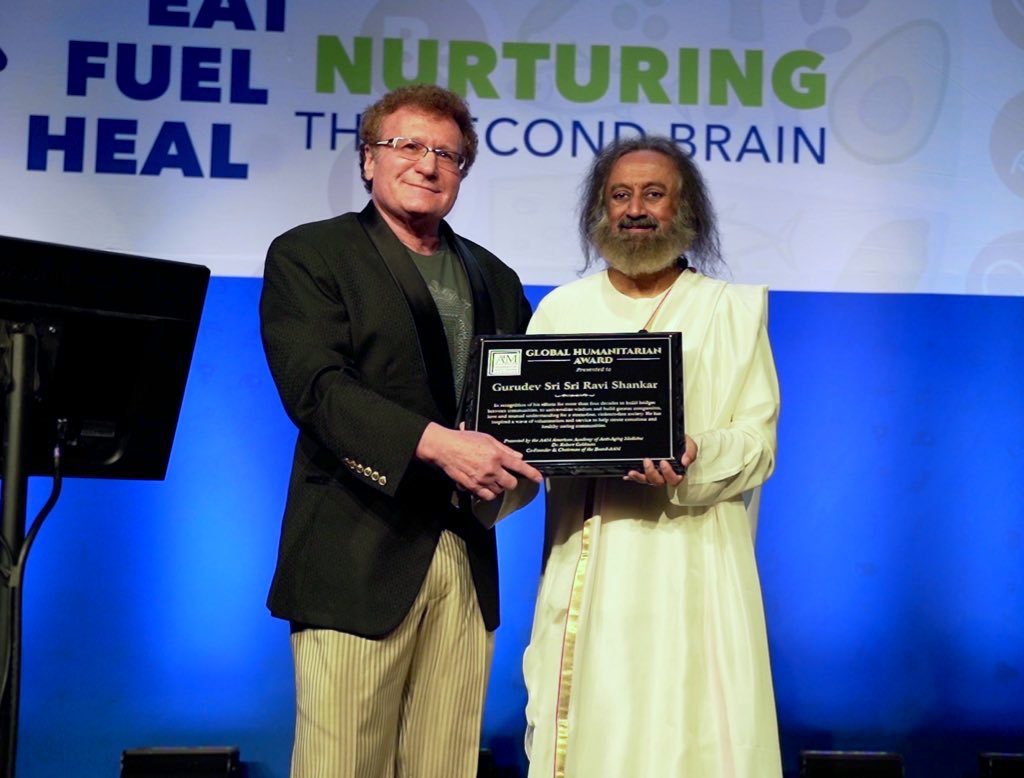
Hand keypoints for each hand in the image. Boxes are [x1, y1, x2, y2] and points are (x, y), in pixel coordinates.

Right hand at [416, 422, 543, 500]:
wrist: (444, 448)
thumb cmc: (463, 439)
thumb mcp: (487, 438)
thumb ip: (504, 449)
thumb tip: (518, 456)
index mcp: (497, 455)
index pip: (519, 466)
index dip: (531, 473)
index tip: (538, 478)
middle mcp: (491, 469)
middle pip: (510, 484)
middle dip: (510, 481)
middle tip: (505, 476)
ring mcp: (482, 479)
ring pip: (498, 491)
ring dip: (498, 487)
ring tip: (491, 479)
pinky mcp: (472, 486)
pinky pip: (486, 496)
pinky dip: (488, 493)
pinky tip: (484, 486)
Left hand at [624, 435, 696, 487]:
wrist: (673, 437)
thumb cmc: (681, 443)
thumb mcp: (689, 445)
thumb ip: (690, 452)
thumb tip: (685, 462)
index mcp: (676, 471)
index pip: (673, 479)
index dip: (668, 474)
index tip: (664, 462)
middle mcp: (664, 475)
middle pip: (658, 482)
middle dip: (651, 473)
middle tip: (647, 461)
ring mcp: (654, 473)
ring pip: (647, 481)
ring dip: (639, 477)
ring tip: (632, 471)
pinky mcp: (645, 470)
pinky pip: (638, 476)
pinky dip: (632, 476)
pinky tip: (627, 474)